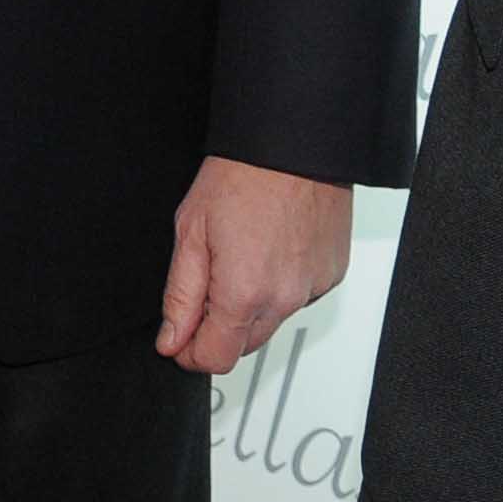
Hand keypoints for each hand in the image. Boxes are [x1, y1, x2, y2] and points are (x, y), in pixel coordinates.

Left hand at [154, 156, 351, 375]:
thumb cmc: (242, 176)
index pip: (216, 358)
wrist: (294, 143)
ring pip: (272, 320)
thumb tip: (171, 339)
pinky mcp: (331, 274)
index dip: (189, 354)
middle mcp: (284, 300)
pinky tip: (268, 250)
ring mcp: (312, 289)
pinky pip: (298, 297)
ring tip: (238, 257)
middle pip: (244, 345)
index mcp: (244, 294)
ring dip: (250, 306)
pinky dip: (279, 286)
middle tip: (203, 290)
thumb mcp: (191, 232)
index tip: (178, 341)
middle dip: (218, 330)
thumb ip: (180, 295)